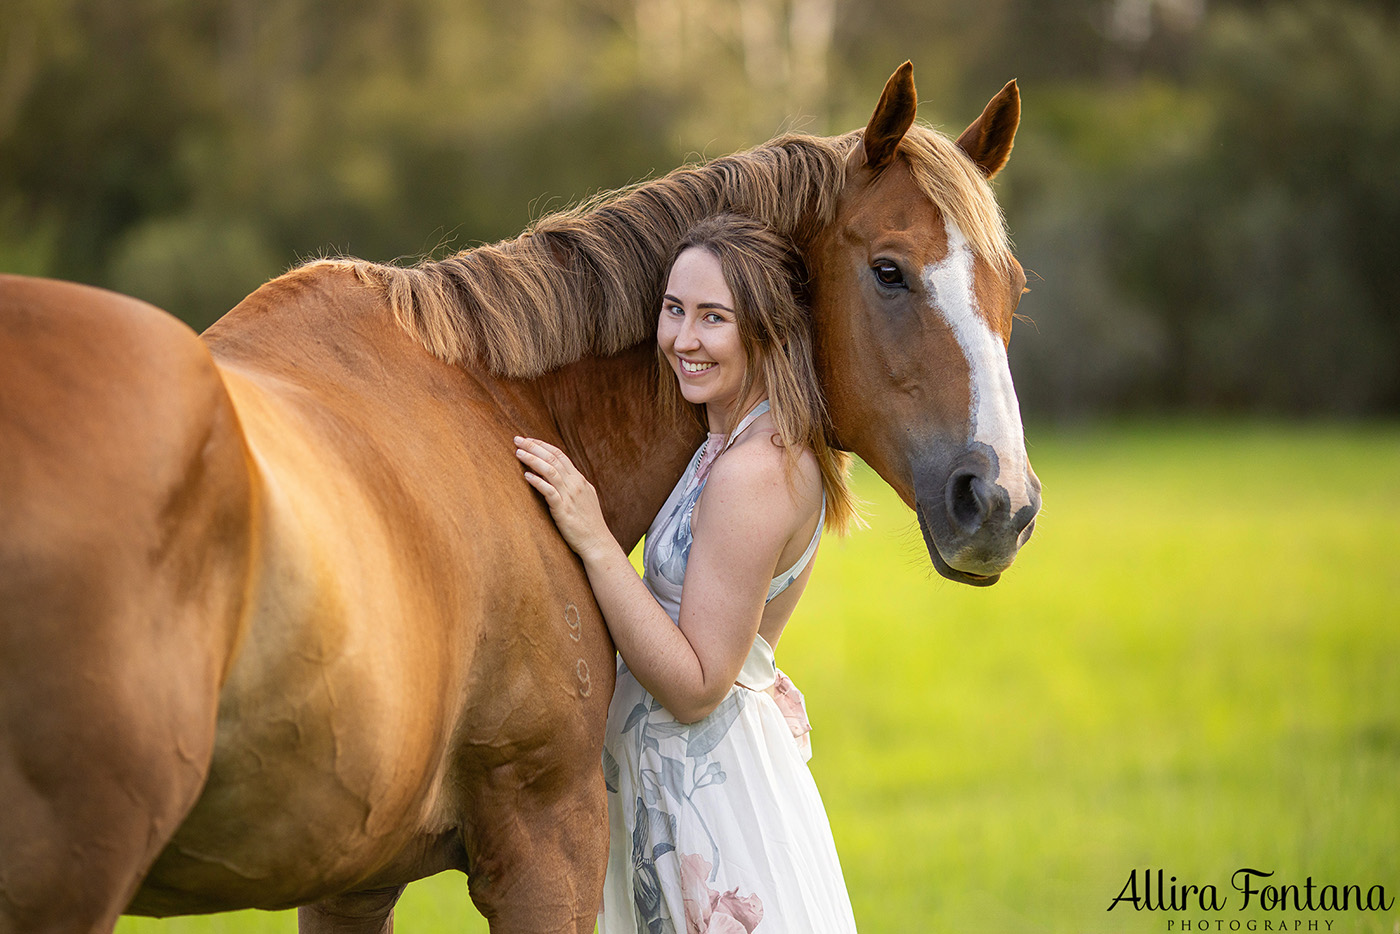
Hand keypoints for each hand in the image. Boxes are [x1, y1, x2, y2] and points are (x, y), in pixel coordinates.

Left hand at [514, 436, 612, 560]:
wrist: (597, 542)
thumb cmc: (589, 523)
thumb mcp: (584, 498)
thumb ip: (573, 486)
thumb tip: (561, 476)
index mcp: (579, 480)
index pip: (560, 455)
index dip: (543, 445)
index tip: (529, 440)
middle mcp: (575, 484)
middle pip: (553, 458)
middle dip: (534, 447)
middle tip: (518, 439)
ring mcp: (570, 496)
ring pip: (550, 471)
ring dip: (533, 460)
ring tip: (518, 453)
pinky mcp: (563, 510)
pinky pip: (549, 491)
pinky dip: (538, 482)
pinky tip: (527, 476)